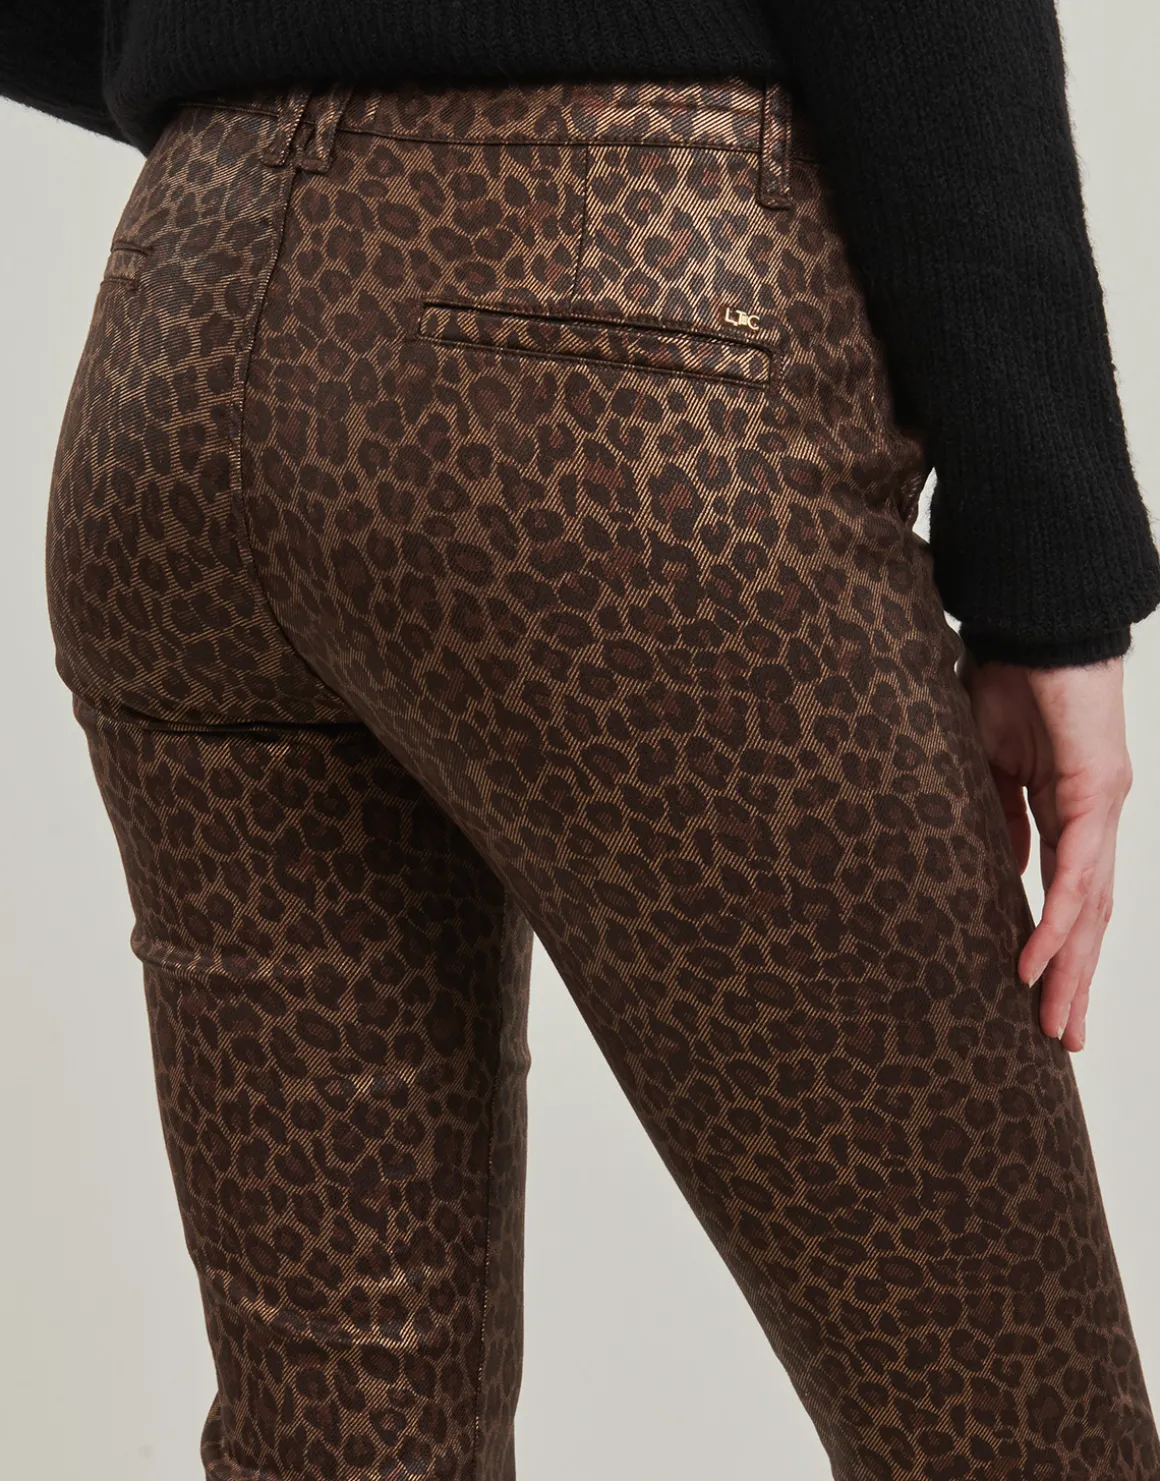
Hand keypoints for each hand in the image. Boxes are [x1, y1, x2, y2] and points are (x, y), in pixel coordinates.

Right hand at [956, 650, 1132, 1050]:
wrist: (1033, 623)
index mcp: (1067, 813)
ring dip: (1071, 968)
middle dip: (1074, 979)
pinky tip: (1042, 959)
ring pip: (1090, 906)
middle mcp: (1093, 820)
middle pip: (1088, 916)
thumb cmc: (1007, 680)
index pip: (1067, 896)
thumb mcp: (985, 765)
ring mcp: (1100, 808)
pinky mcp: (1094, 791)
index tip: (1040, 997)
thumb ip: (997, 818)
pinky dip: (1060, 918)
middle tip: (1061, 1037)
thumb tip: (1000, 870)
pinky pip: (1076, 869)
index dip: (1058, 948)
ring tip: (1054, 1021)